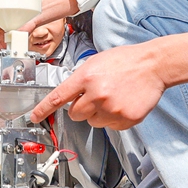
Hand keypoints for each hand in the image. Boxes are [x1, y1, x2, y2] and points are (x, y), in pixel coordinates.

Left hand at [29, 31, 187, 129]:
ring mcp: (111, 108)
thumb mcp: (96, 62)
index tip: (34, 117)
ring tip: (113, 97)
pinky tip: (123, 103)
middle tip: (95, 97)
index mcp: (86, 77)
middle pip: (75, 114)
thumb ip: (81, 79)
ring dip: (99, 114)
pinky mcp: (125, 119)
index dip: (43, 109)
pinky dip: (114, 118)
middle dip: (81, 108)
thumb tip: (69, 96)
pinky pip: (111, 126)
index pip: (58, 97)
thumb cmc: (125, 61)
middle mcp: (97, 94)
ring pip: (93, 122)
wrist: (153, 65)